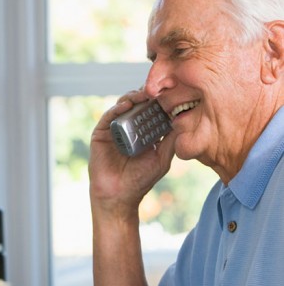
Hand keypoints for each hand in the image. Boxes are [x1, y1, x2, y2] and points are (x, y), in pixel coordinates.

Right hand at [89, 91, 176, 214]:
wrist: (118, 196)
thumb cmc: (140, 180)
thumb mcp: (162, 159)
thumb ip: (171, 142)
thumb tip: (185, 121)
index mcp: (142, 132)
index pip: (151, 110)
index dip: (159, 100)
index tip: (171, 92)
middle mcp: (128, 128)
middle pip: (137, 104)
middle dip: (147, 95)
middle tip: (158, 89)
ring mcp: (114, 129)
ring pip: (123, 106)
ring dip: (133, 97)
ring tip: (144, 95)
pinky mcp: (100, 133)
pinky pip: (108, 117)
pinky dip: (117, 108)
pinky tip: (127, 105)